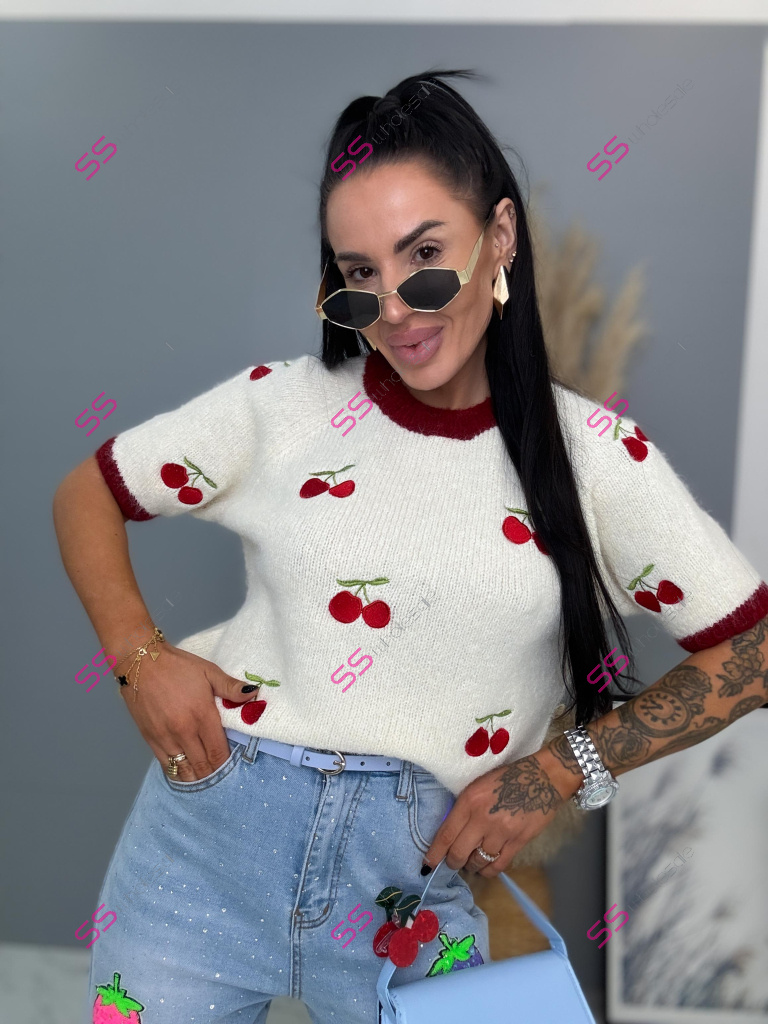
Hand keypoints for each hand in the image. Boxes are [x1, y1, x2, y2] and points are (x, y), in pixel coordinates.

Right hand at [117, 644, 252, 780]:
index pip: (218, 752)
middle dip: (213, 774)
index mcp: (202, 715)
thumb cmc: (177, 666)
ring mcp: (165, 737)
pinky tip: (185, 774)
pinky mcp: (150, 739)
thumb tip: (254, 694)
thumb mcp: (208, 671)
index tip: (233, 767)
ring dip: (196, 778)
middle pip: (203, 766)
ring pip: (184, 770)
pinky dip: (177, 772)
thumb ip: (230, 687)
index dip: (226, 764)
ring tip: (205, 778)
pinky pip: (166, 765)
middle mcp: (184, 731)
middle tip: (221, 776)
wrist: (141, 662)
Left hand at [424, 752, 566, 878]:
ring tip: (471, 863)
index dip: (434, 853)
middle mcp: (482, 818)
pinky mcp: (518, 841)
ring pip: (478, 861)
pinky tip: (486, 868)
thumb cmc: (507, 778)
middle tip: (453, 862)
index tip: (427, 864)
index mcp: (469, 801)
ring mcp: (501, 832)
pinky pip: (499, 865)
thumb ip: (464, 808)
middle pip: (459, 852)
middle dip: (452, 862)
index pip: (446, 834)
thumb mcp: (478, 786)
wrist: (542, 778)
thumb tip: (451, 832)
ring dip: (471, 866)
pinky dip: (489, 870)